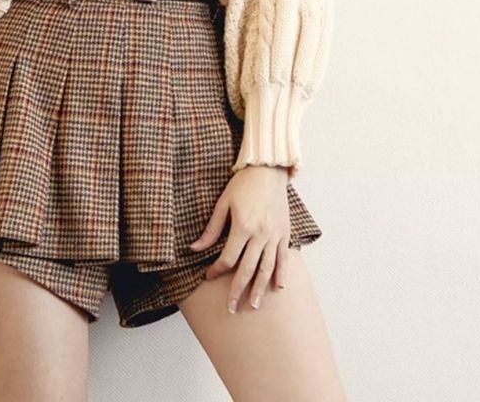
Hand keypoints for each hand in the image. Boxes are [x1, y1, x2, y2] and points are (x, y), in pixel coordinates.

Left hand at [188, 164, 290, 312]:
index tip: (208, 276)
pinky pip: (283, 257)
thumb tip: (194, 248)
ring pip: (267, 268)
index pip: (228, 258)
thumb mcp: (223, 203)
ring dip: (260, 289)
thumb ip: (211, 229)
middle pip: (248, 269)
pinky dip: (281, 273)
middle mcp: (260, 234)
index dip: (217, 270)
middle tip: (231, 308)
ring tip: (254, 305)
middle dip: (238, 290)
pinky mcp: (285, 233)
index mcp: (243, 226)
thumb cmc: (243, 184)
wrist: (268, 170)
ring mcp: (274, 235)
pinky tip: (278, 287)